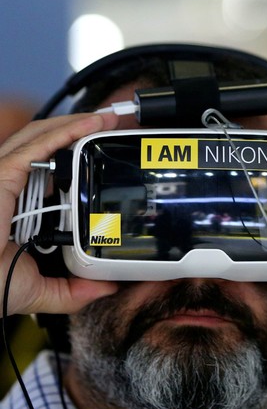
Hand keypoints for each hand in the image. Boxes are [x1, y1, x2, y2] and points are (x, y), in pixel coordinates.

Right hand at [0, 113, 119, 315]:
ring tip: (107, 117)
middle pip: (45, 147)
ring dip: (76, 124)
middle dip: (79, 132)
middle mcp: (9, 188)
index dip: (74, 157)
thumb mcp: (38, 290)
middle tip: (113, 125)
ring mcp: (2, 178)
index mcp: (18, 208)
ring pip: (39, 138)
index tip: (104, 155)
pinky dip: (63, 132)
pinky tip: (88, 125)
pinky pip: (33, 146)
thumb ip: (73, 290)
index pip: (46, 173)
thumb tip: (106, 289)